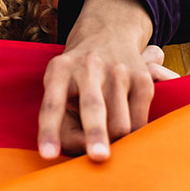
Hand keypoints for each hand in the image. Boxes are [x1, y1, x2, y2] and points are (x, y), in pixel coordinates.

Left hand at [37, 0, 154, 161]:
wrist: (108, 32)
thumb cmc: (76, 75)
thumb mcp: (59, 84)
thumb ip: (63, 117)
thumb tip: (83, 149)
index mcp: (60, 70)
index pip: (52, 104)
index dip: (49, 130)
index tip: (48, 155)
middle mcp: (88, 67)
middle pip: (93, 108)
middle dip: (95, 133)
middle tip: (97, 157)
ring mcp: (118, 71)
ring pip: (120, 123)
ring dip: (115, 142)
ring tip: (109, 145)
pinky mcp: (141, 79)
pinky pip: (139, 121)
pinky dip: (133, 135)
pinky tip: (128, 136)